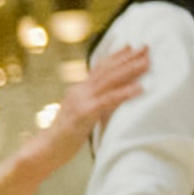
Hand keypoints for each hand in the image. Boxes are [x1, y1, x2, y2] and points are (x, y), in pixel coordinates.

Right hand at [10, 42, 147, 184]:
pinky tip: (140, 88)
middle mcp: (79, 91)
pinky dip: (125, 92)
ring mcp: (81, 101)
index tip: (131, 46)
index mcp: (78, 90)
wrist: (46, 148)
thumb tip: (111, 99)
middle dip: (128, 58)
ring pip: (108, 80)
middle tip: (146, 47)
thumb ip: (93, 103)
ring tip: (147, 62)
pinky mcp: (84, 113)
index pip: (98, 69)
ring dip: (130, 70)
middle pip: (106, 70)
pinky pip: (109, 100)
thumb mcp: (80, 114)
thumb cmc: (65, 136)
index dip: (115, 56)